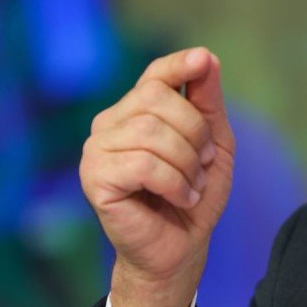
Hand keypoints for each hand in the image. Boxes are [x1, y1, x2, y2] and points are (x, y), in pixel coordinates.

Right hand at [80, 47, 234, 306]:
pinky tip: (181, 198)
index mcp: (136, 111)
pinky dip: (174, 183)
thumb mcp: (212, 144)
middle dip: (195, 131)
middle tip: (202, 163)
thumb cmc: (193, 195)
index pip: (154, 74)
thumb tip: (206, 58)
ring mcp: (97, 150)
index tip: (203, 60)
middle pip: (157, 99)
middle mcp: (110, 124)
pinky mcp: (94, 179)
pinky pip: (142, 164)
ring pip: (151, 132)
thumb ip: (207, 103)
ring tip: (191, 186)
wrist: (181, 248)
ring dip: (186, 163)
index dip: (179, 64)